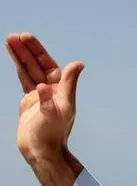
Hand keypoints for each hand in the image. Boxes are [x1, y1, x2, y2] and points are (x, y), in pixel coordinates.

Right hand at [7, 33, 83, 162]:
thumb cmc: (51, 133)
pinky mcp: (30, 102)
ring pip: (29, 70)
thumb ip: (67, 85)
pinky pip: (24, 79)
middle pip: (38, 65)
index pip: (49, 66)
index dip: (39, 52)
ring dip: (21, 55)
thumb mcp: (60, 108)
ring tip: (10, 40)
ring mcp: (40, 95)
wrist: (40, 151)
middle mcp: (52, 91)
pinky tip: (15, 56)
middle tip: (16, 35)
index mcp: (61, 92)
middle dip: (28, 50)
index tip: (28, 39)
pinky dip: (19, 67)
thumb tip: (77, 64)